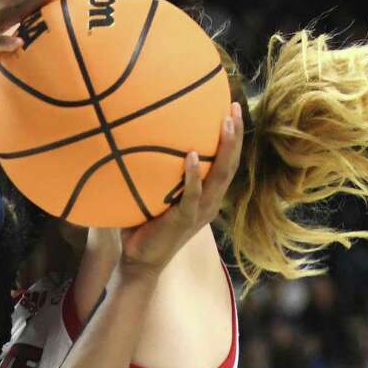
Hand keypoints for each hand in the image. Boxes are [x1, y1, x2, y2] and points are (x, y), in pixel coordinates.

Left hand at [118, 102, 243, 276]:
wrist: (138, 261)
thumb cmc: (143, 226)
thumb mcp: (154, 195)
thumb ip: (153, 173)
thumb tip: (132, 140)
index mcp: (206, 197)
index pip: (226, 164)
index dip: (233, 139)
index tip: (231, 110)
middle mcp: (209, 203)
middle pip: (230, 165)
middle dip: (235, 135)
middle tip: (233, 106)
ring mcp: (199, 212)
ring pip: (219, 176)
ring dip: (225, 148)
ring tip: (226, 122)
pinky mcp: (184, 220)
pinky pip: (192, 195)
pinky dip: (192, 175)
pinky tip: (190, 155)